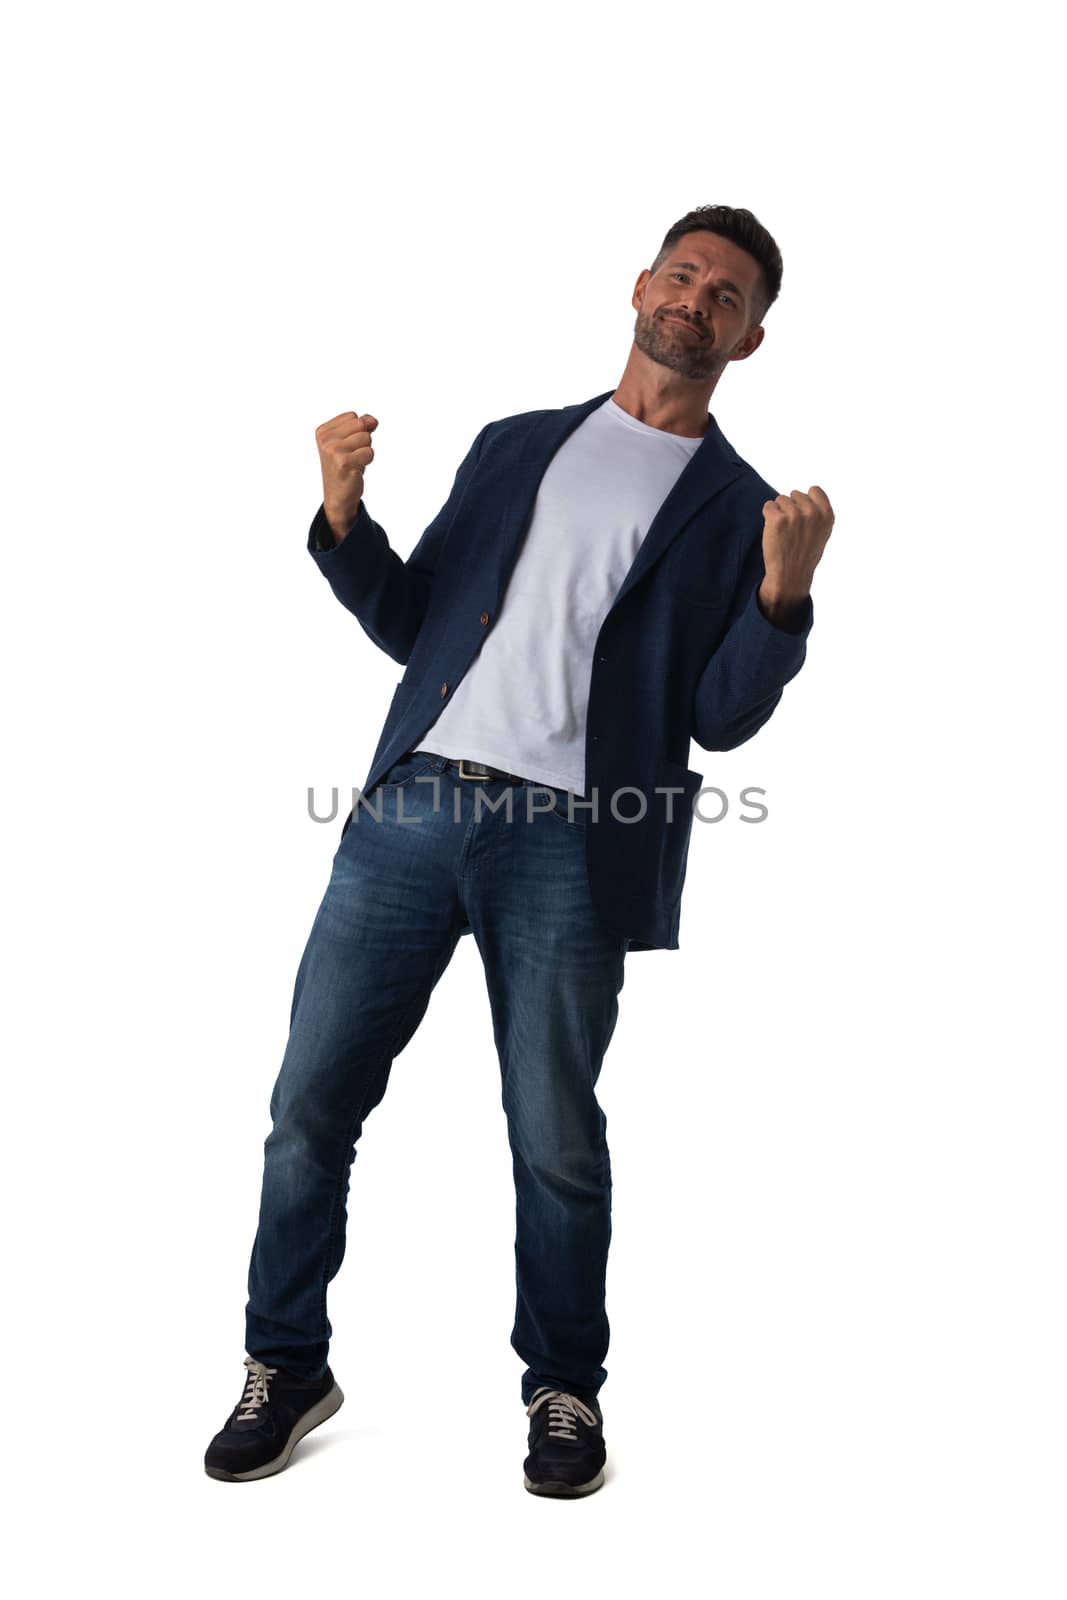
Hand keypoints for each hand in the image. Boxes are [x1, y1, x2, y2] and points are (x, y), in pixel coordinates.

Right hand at [315, 411, 378, 542]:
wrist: (338, 496)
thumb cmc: (346, 466)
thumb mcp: (352, 442)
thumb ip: (362, 425)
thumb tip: (373, 420)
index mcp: (323, 431)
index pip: (353, 416)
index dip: (357, 431)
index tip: (347, 447)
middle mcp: (325, 439)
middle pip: (360, 425)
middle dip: (363, 440)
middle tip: (352, 455)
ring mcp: (333, 450)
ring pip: (366, 438)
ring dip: (365, 451)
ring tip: (354, 462)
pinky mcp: (344, 462)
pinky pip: (369, 452)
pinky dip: (367, 461)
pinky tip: (356, 469)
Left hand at [758, 486, 834, 620]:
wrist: (790, 575)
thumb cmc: (805, 554)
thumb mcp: (822, 532)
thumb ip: (818, 512)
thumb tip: (806, 492)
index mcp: (827, 515)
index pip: (814, 490)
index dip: (805, 500)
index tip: (802, 515)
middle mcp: (812, 513)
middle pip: (795, 494)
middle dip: (791, 507)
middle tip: (791, 530)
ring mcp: (795, 515)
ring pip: (780, 500)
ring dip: (779, 513)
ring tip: (783, 532)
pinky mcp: (777, 519)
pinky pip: (768, 506)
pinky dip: (768, 516)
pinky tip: (773, 531)